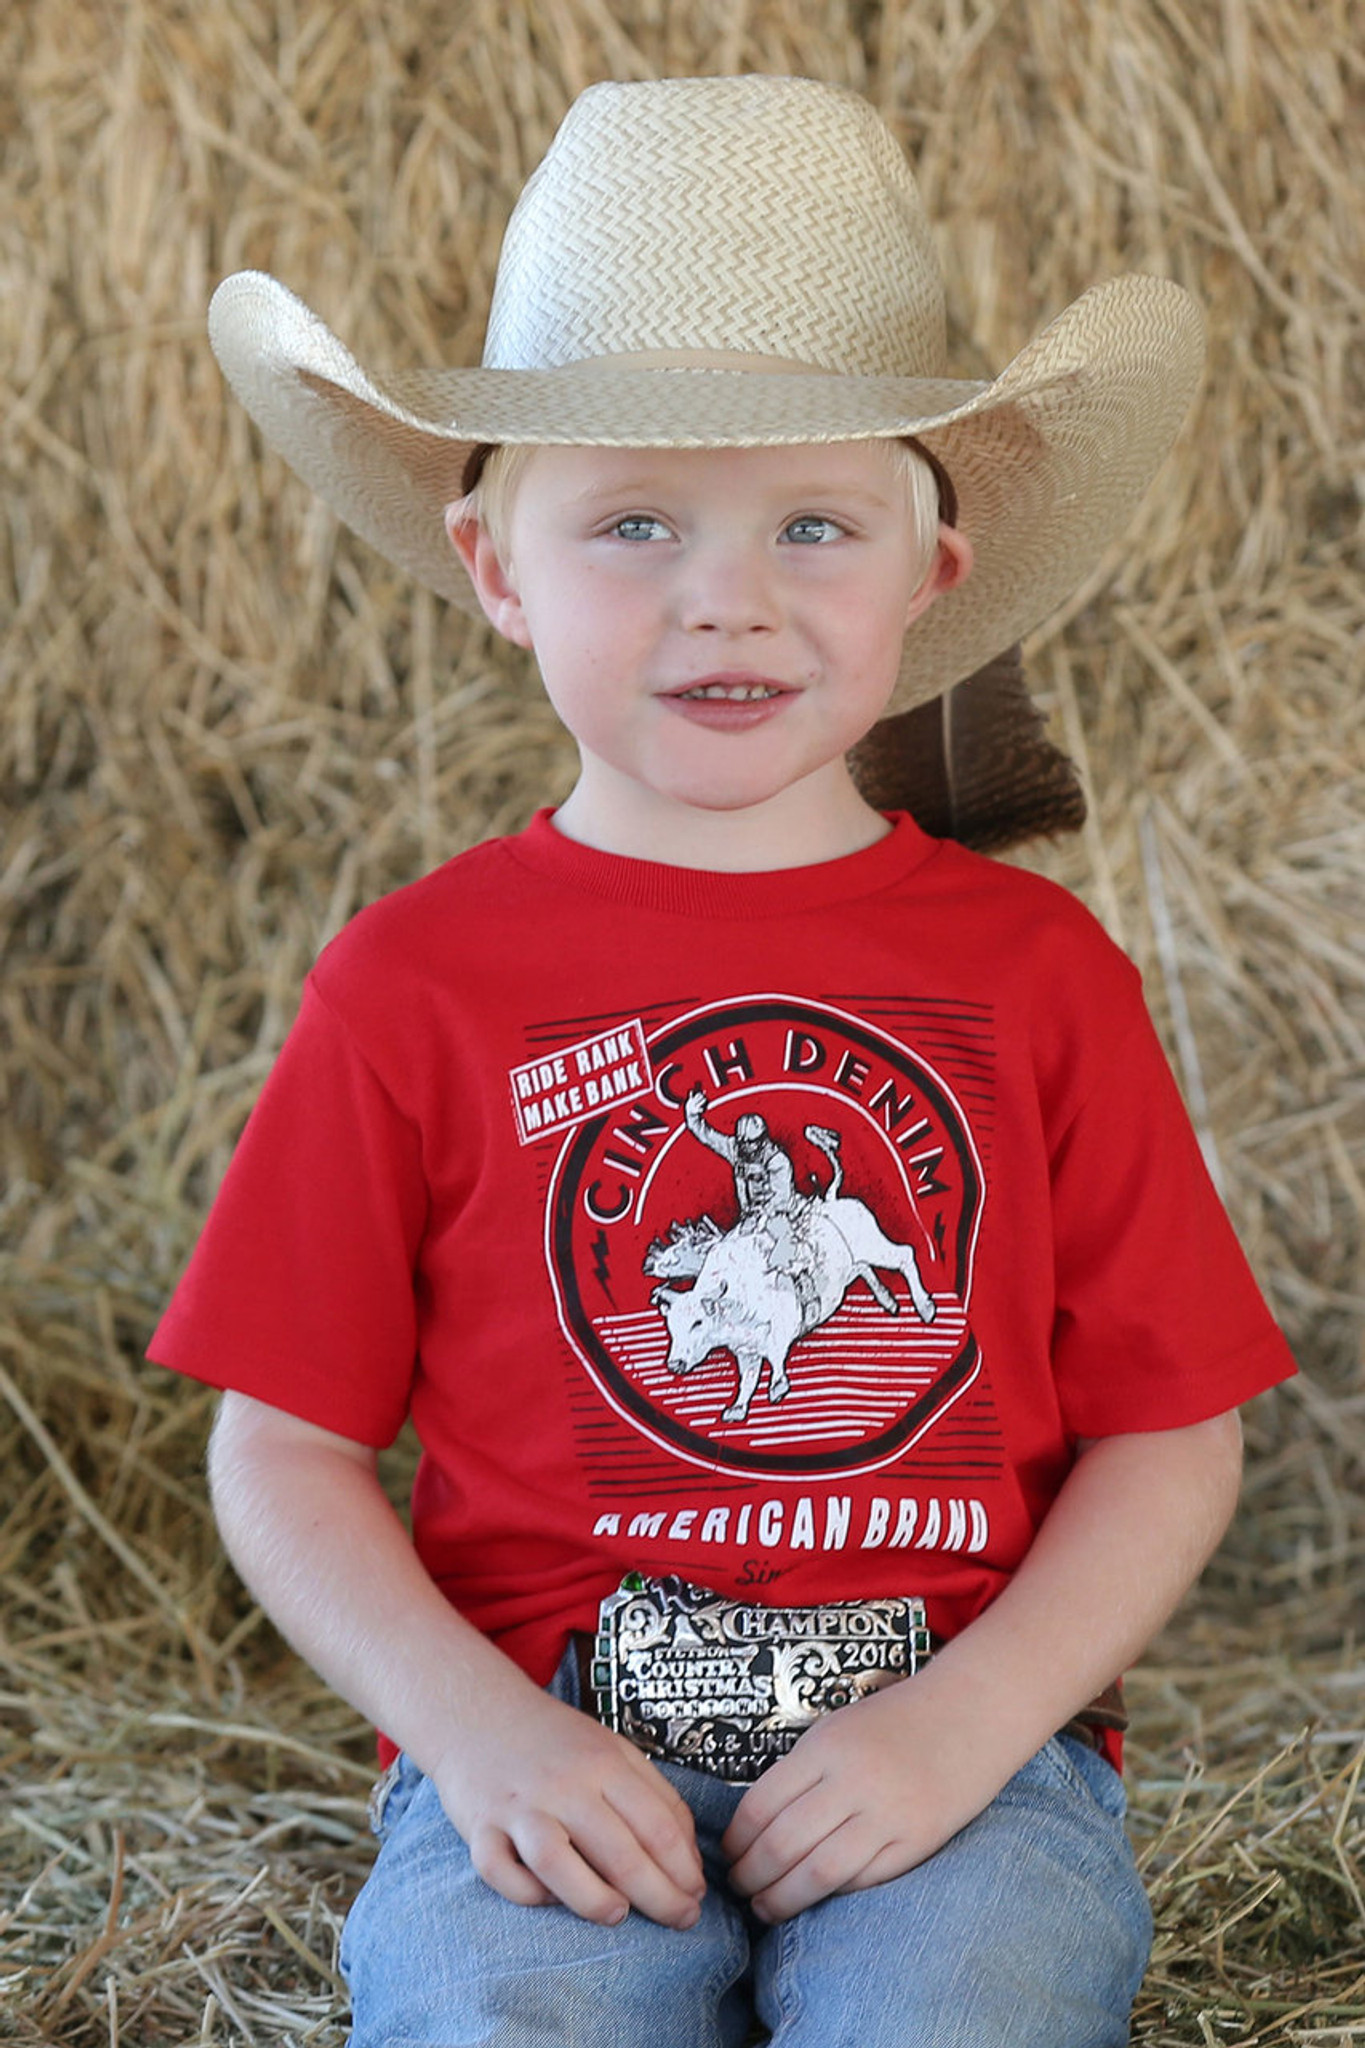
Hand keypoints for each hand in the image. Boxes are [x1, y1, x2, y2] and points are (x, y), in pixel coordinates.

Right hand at [429, 1682, 704, 1929]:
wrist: (480, 1710)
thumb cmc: (555, 1739)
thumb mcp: (613, 1748)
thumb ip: (654, 1794)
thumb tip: (688, 1859)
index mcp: (602, 1762)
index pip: (657, 1826)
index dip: (684, 1869)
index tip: (696, 1895)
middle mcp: (562, 1784)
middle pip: (619, 1852)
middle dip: (660, 1898)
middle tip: (682, 1920)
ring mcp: (518, 1807)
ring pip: (557, 1864)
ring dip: (594, 1900)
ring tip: (619, 1914)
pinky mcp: (479, 1827)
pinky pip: (500, 1871)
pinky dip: (525, 1892)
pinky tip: (551, 1898)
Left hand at [721, 1680, 996, 1923]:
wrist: (971, 1713)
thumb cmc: (897, 1721)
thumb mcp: (838, 1728)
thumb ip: (802, 1772)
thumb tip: (756, 1826)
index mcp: (825, 1747)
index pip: (761, 1805)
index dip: (736, 1841)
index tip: (727, 1855)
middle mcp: (853, 1781)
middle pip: (782, 1844)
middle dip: (751, 1875)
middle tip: (738, 1888)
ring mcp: (888, 1815)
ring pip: (818, 1873)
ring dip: (783, 1898)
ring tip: (766, 1907)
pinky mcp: (917, 1843)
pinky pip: (863, 1879)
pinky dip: (832, 1894)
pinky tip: (815, 1898)